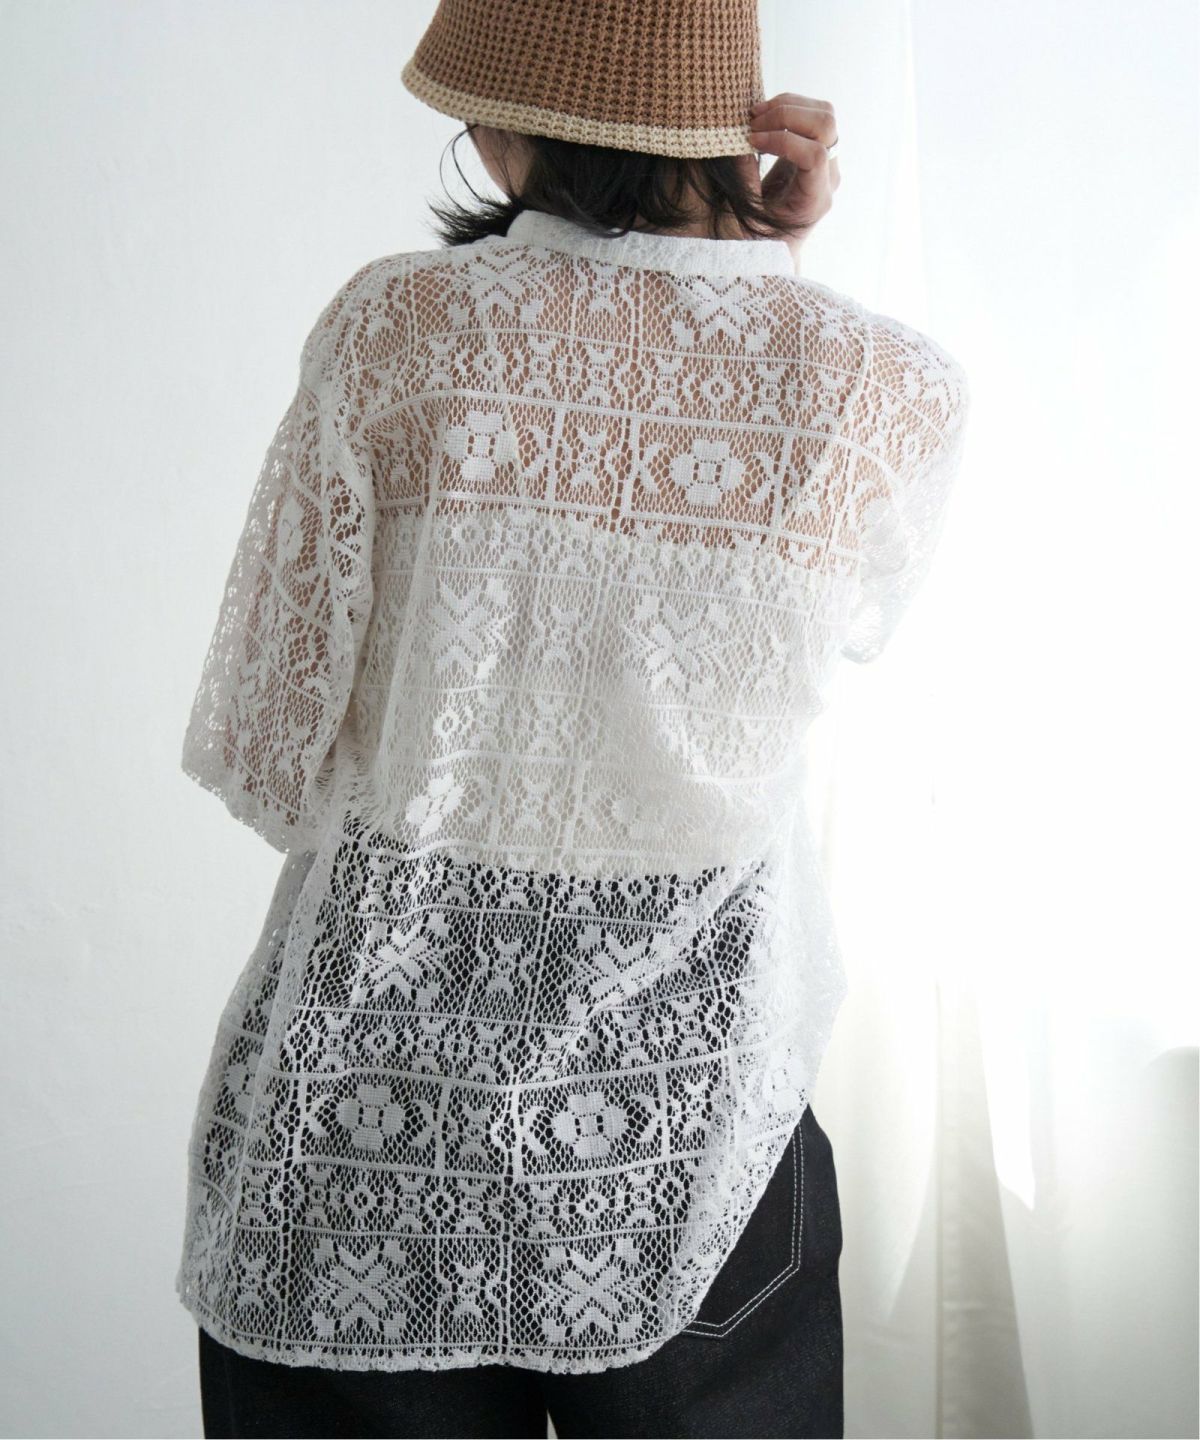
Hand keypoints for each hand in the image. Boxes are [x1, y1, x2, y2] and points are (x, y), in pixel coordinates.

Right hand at [747, 93, 839, 260]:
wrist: (777, 247)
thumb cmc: (762, 241)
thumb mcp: (749, 220)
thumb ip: (747, 184)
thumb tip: (739, 145)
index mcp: (816, 199)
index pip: (815, 154)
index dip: (783, 140)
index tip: (751, 141)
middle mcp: (829, 176)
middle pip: (826, 125)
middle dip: (787, 115)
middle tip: (753, 124)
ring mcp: (826, 160)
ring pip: (823, 113)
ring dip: (788, 105)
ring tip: (756, 116)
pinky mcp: (815, 148)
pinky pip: (811, 115)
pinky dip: (787, 107)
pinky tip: (762, 118)